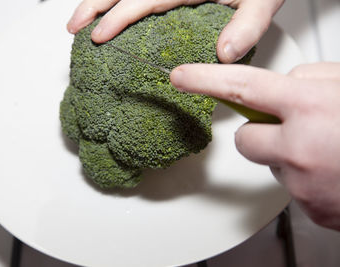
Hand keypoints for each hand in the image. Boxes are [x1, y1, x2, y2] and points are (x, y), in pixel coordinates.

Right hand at [67, 0, 283, 62]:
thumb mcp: (262, 2)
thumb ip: (246, 27)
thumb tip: (224, 54)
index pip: (144, 0)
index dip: (118, 17)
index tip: (98, 35)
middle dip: (93, 5)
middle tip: (72, 26)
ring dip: (97, 0)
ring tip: (78, 19)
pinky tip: (103, 7)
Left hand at [170, 62, 339, 229]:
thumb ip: (311, 81)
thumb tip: (285, 87)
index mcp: (311, 107)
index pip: (242, 86)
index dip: (205, 79)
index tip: (181, 76)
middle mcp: (301, 148)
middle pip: (246, 140)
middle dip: (261, 133)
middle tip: (293, 129)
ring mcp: (304, 184)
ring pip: (272, 164)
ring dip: (290, 156)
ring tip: (329, 151)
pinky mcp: (311, 209)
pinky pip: (292, 187)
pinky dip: (307, 178)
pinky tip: (334, 171)